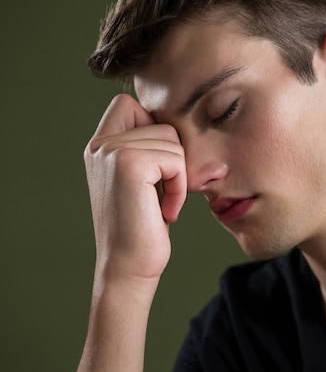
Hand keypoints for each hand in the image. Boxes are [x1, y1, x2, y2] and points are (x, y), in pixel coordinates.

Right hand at [84, 93, 186, 281]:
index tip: (157, 169)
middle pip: (161, 123)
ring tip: (163, 204)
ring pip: (172, 140)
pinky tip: (166, 211)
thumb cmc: (143, 226)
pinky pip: (175, 159)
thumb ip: (146, 147)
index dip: (153, 128)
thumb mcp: (143, 180)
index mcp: (99, 146)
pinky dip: (179, 186)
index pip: (129, 104)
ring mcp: (112, 152)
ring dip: (178, 176)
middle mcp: (100, 145)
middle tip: (163, 192)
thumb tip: (179, 119)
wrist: (129, 267)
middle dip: (174, 158)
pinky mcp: (129, 164)